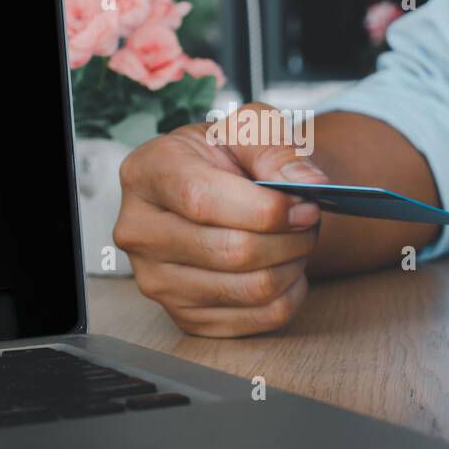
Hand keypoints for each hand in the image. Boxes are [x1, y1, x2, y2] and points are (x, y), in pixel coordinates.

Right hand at [114, 103, 327, 336]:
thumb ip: (278, 149)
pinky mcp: (184, 317)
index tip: (304, 204)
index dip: (264, 208)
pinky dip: (289, 294)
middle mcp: (139, 231)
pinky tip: (284, 266)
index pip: (202, 200)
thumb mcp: (250, 128)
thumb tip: (309, 185)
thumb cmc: (227, 155)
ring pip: (250, 289)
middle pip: (231, 251)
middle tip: (310, 220)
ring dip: (293, 265)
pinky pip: (258, 319)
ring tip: (297, 239)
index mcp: (147, 173)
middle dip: (289, 237)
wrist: (213, 188)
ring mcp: (156, 281)